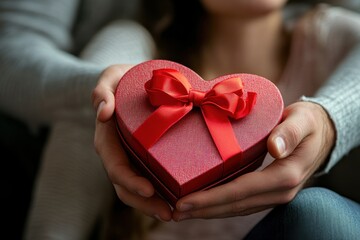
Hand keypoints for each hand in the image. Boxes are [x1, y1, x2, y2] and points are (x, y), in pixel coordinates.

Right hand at [92, 64, 171, 221]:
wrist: (132, 81)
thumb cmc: (122, 79)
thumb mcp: (110, 77)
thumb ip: (102, 90)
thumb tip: (102, 113)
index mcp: (108, 139)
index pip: (115, 166)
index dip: (130, 181)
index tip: (149, 190)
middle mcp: (118, 153)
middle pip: (126, 186)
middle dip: (145, 203)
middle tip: (169, 213)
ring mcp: (131, 158)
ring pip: (137, 189)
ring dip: (153, 205)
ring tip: (175, 213)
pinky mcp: (145, 157)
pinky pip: (150, 178)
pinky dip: (161, 192)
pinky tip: (178, 199)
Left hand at [172, 101, 334, 220]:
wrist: (322, 132)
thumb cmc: (308, 122)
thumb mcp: (302, 121)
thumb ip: (289, 133)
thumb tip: (274, 148)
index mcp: (286, 175)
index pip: (242, 191)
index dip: (212, 198)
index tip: (184, 201)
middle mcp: (279, 191)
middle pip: (235, 205)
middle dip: (203, 209)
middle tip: (174, 211)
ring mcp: (274, 195)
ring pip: (237, 208)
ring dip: (209, 211)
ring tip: (182, 211)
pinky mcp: (268, 192)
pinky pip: (241, 203)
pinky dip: (220, 205)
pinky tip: (203, 203)